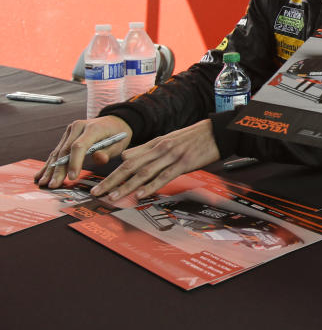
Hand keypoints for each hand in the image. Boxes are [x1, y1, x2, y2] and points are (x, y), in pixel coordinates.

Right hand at [35, 116, 132, 187]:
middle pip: (65, 150)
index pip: (79, 146)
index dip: (75, 162)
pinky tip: (41, 175)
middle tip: (54, 185)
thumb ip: (108, 152)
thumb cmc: (118, 135)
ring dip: (51, 169)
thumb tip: (99, 159)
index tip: (73, 177)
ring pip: (58, 152)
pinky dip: (50, 164)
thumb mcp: (119, 143)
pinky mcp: (66, 136)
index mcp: (93, 128)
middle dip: (59, 170)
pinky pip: (57, 151)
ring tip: (44, 183)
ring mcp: (70, 131)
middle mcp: (78, 127)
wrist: (115, 122)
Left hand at [88, 119, 220, 200]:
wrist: (217, 132)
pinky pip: (164, 176)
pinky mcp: (183, 163)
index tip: (99, 183)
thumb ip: (148, 149)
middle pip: (130, 166)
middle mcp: (159, 149)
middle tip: (96, 193)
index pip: (127, 159)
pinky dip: (151, 186)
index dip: (111, 172)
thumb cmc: (195, 137)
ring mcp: (171, 156)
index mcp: (155, 143)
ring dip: (126, 186)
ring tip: (113, 197)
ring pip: (143, 172)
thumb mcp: (169, 139)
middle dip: (111, 181)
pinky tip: (141, 194)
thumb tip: (126, 156)